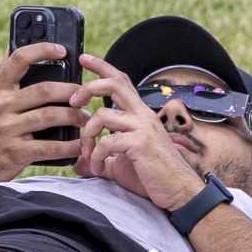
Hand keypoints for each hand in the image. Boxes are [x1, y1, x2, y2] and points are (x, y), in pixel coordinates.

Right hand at [0, 42, 87, 180]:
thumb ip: (2, 78)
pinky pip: (50, 147)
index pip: (18, 60)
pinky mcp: (15, 153)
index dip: (42, 50)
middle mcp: (0, 106)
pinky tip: (80, 144)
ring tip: (86, 119)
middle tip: (86, 95)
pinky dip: (69, 145)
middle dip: (71, 91)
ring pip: (51, 116)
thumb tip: (10, 49)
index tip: (62, 50)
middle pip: (44, 90)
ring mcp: (7, 130)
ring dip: (75, 117)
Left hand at [68, 55, 205, 212]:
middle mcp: (142, 116)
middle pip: (113, 84)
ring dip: (86, 135)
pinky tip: (97, 168)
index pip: (121, 81)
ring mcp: (143, 128)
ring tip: (86, 154)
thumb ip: (101, 160)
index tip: (84, 58)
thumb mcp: (121, 165)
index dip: (102, 67)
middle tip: (73, 101)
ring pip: (102, 115)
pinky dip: (96, 156)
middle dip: (88, 87)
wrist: (179, 192)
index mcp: (139, 115)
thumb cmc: (153, 177)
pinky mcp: (141, 143)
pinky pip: (107, 142)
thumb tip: (78, 164)